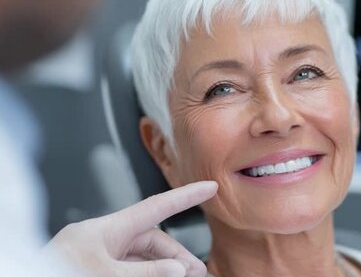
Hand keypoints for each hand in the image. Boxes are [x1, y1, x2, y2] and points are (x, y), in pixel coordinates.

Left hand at [44, 181, 217, 276]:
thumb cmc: (55, 274)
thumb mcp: (105, 273)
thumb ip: (145, 271)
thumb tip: (177, 268)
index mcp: (106, 229)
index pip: (155, 207)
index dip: (185, 196)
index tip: (209, 188)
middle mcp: (106, 240)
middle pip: (154, 240)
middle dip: (178, 255)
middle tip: (198, 272)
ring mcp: (102, 256)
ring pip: (145, 258)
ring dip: (167, 268)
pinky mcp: (98, 269)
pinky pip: (132, 268)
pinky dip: (150, 273)